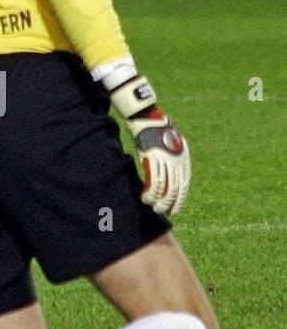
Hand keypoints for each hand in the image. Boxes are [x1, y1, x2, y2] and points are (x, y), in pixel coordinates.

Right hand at [109, 75, 190, 215]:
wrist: (148, 116)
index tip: (173, 210)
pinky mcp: (153, 158)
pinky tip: (145, 197)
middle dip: (170, 203)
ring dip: (159, 200)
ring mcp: (165, 160)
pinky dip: (150, 191)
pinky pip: (154, 180)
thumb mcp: (170, 143)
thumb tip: (168, 171)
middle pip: (176, 189)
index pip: (184, 185)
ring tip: (152, 207)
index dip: (179, 199)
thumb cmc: (156, 128)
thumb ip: (172, 157)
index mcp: (182, 160)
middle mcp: (176, 162)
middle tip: (163, 212)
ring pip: (165, 188)